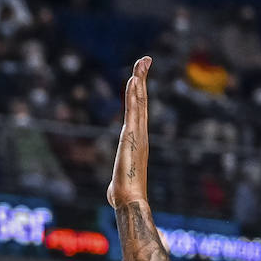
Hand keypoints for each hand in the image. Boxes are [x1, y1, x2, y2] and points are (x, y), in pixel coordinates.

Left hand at [107, 56, 151, 208]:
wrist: (130, 200)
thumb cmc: (124, 195)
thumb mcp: (119, 183)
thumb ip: (118, 182)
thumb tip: (114, 195)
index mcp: (137, 140)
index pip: (138, 112)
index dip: (139, 93)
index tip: (138, 77)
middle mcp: (141, 133)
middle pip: (142, 101)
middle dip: (142, 78)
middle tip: (145, 59)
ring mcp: (138, 134)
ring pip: (139, 101)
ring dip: (140, 80)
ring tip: (142, 62)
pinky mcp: (131, 136)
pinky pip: (133, 110)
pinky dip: (134, 94)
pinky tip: (134, 80)